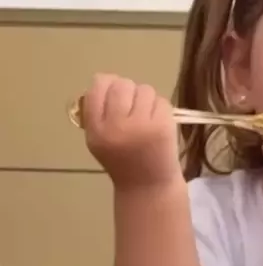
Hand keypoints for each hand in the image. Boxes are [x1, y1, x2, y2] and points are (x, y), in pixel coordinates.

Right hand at [81, 73, 182, 191]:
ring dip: (146, 98)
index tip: (112, 91)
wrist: (147, 186)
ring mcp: (141, 126)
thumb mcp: (98, 141)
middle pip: (121, 84)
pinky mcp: (163, 126)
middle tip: (132, 105)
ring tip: (145, 117)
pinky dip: (160, 108)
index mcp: (96, 131)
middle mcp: (116, 127)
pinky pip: (161, 100)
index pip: (96, 90)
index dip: (105, 84)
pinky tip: (157, 124)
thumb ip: (96, 113)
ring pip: (144, 89)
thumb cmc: (122, 160)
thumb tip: (103, 79)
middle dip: (128, 89)